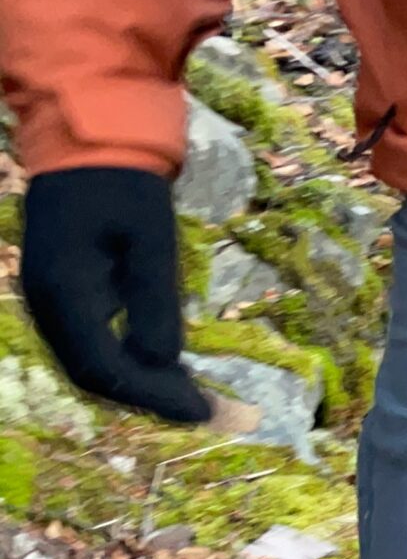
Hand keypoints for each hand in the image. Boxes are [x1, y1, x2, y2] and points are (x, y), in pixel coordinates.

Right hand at [18, 168, 211, 423]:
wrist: (89, 145)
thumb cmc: (124, 187)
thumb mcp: (152, 243)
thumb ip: (155, 304)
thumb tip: (163, 364)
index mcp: (64, 293)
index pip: (103, 369)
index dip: (153, 397)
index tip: (201, 412)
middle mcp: (48, 305)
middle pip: (94, 375)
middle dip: (150, 398)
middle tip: (206, 411)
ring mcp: (51, 300)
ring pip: (92, 363)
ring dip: (141, 385)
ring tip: (194, 397)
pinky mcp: (65, 294)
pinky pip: (92, 344)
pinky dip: (129, 363)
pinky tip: (168, 368)